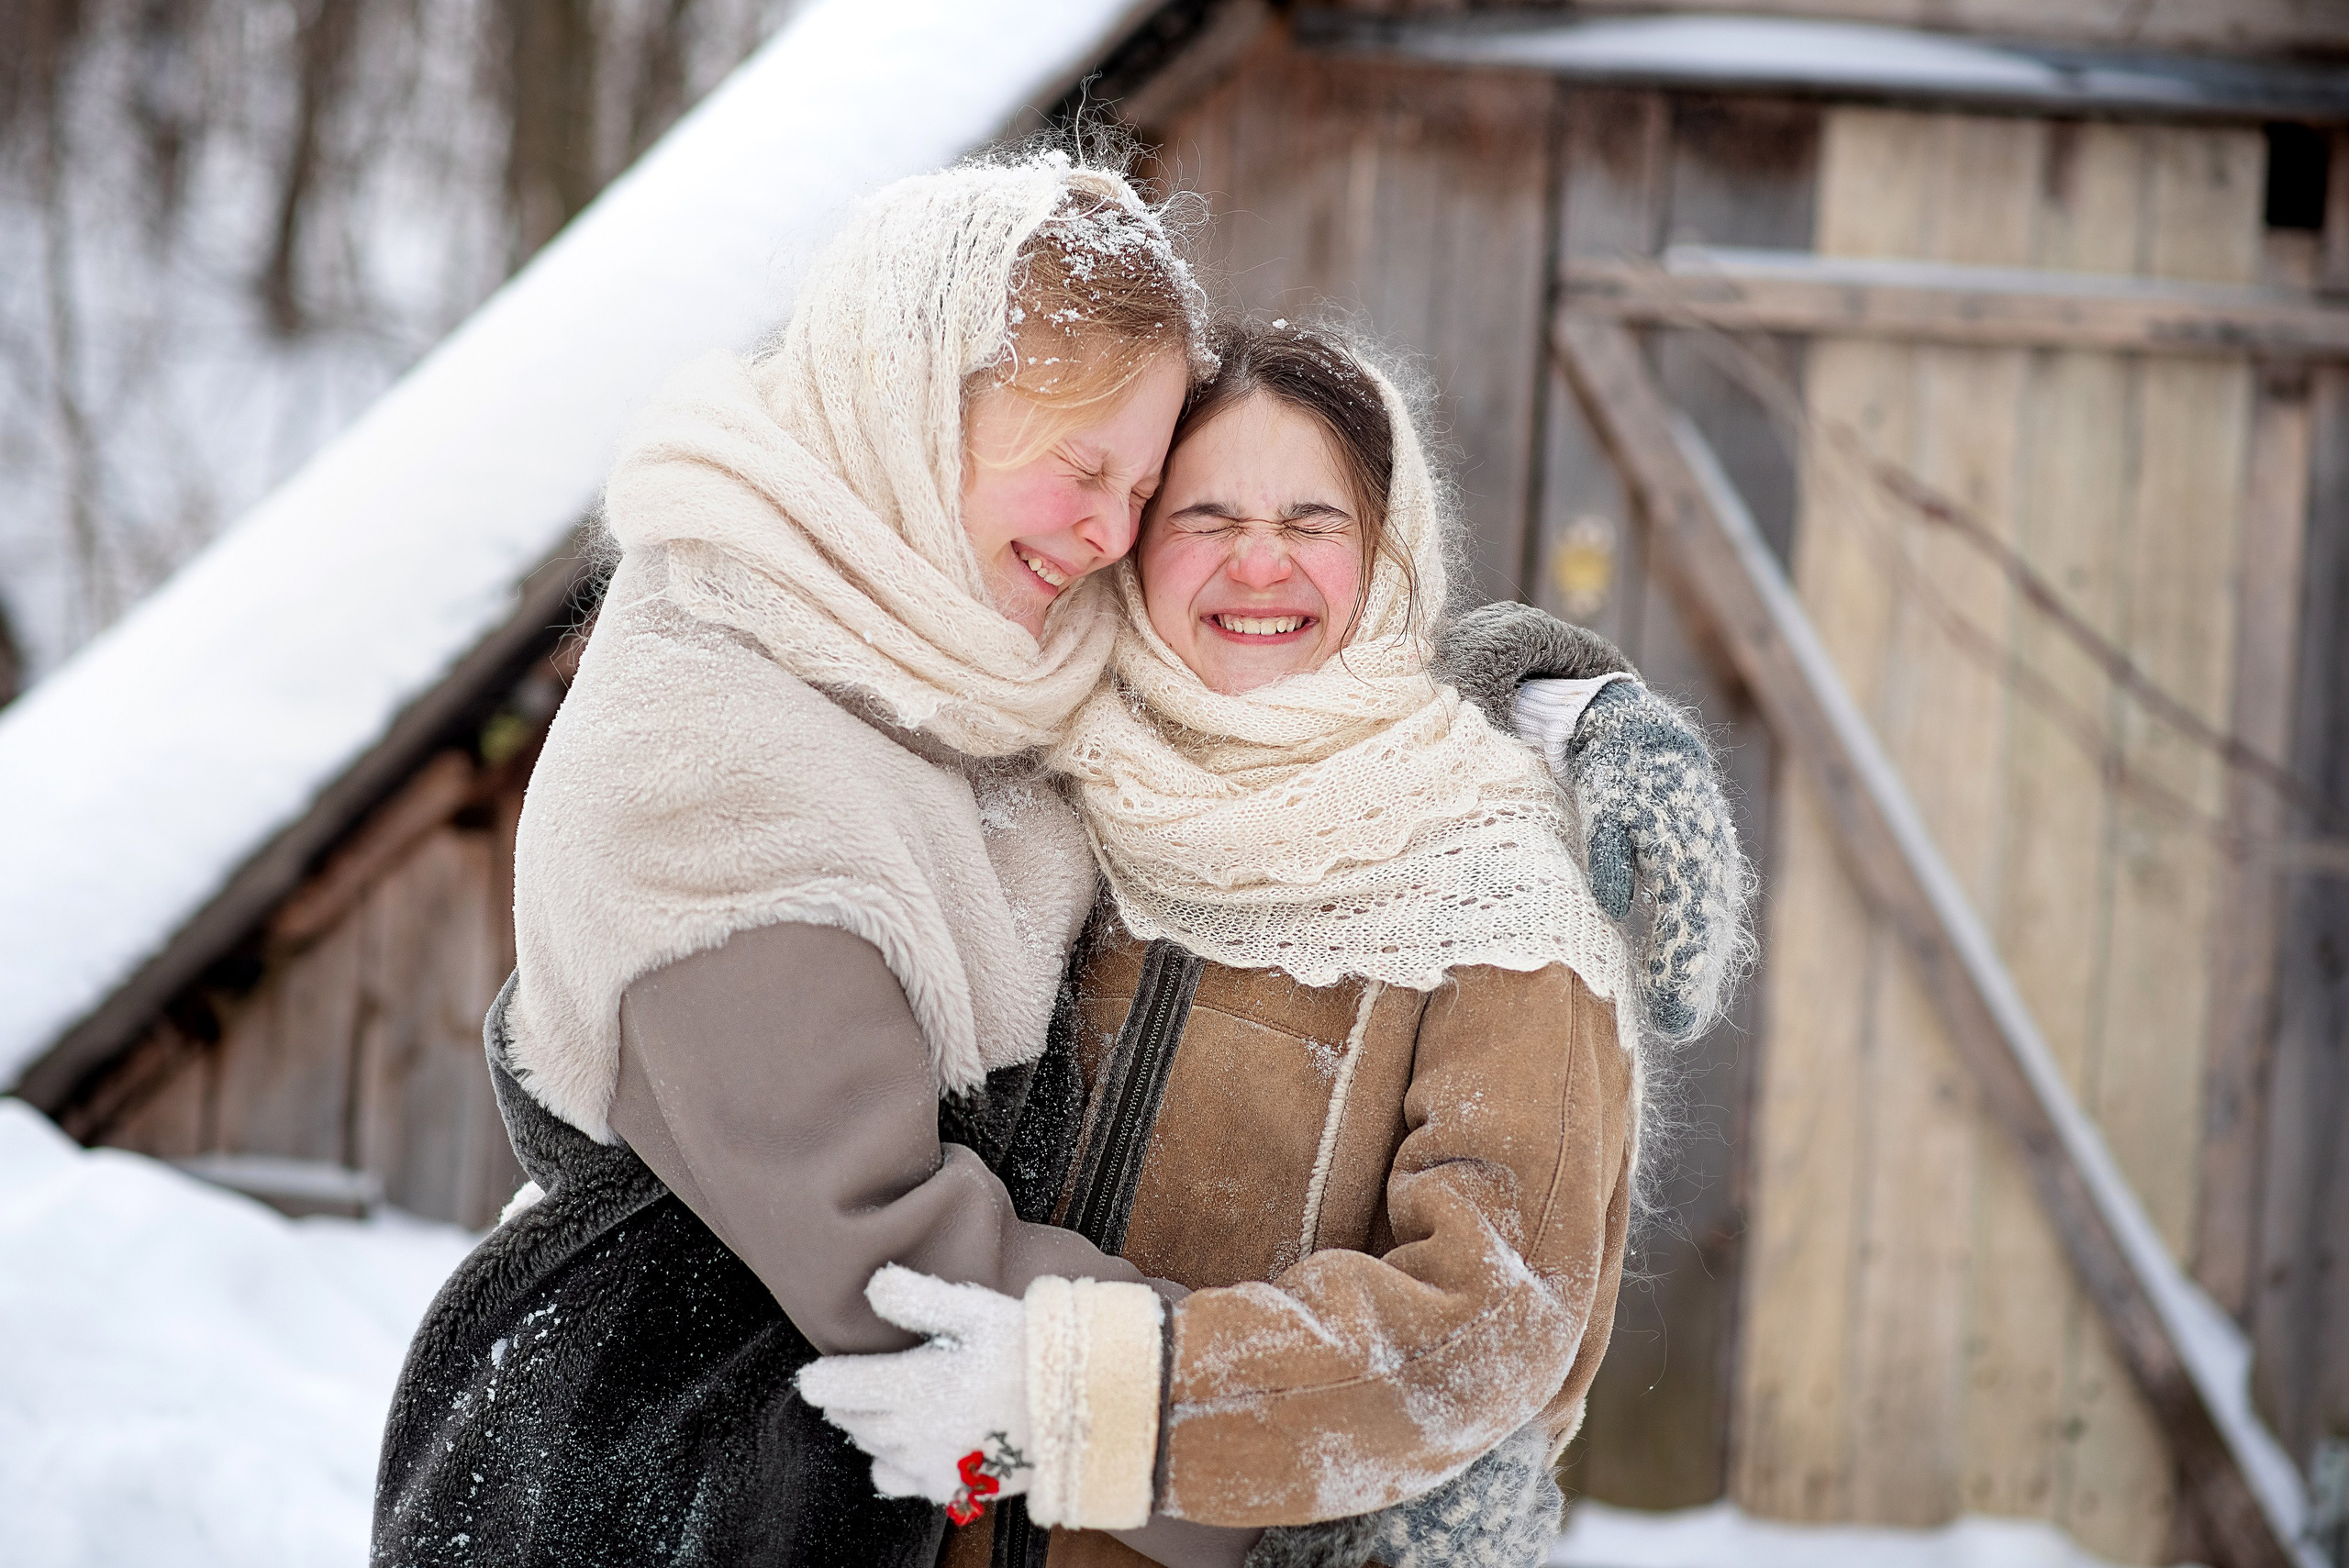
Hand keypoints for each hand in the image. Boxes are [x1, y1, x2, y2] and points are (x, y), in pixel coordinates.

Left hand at [796, 1266, 1033, 1510]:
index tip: (815, 1374)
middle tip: (856, 1381)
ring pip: (872, 1449)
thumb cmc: (1028, 1350)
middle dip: (847, 1401)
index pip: (834, 1390)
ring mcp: (929, 1464)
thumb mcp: (975, 1310)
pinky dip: (895, 1463)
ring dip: (869, 1428)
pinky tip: (914, 1442)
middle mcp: (910, 1432)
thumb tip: (873, 1284)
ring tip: (886, 1406)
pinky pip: (900, 1480)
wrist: (1079, 1406)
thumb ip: (918, 1298)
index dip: (819, 1380)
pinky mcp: (952, 1486)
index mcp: (909, 1385)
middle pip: (850, 1421)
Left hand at [1515, 676, 1751, 1041]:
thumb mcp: (1601, 805)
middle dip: (1691, 985)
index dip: (1676, 969)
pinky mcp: (1713, 870)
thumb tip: (1613, 906)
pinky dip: (1705, 955)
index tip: (1662, 1008)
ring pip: (1715, 933)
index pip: (1684, 923)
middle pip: (1706, 936)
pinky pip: (1713, 922)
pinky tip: (1690, 985)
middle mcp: (1711, 863)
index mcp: (1683, 849)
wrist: (1648, 740)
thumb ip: (1608, 854)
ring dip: (1702, 977)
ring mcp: (1718, 867)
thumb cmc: (1615, 778)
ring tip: (1682, 1022)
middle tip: (1673, 1029)